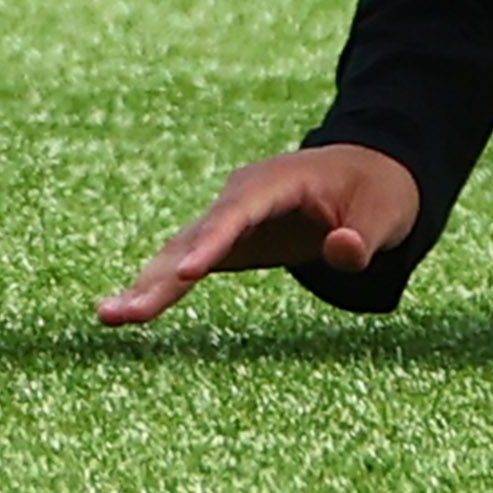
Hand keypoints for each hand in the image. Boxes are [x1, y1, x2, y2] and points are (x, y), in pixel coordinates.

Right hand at [90, 144, 420, 325]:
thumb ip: (363, 235)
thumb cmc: (376, 192)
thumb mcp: (384, 213)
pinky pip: (187, 264)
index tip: (185, 273)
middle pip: (192, 237)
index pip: (237, 214)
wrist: (365, 175)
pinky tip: (128, 311)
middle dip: (156, 275)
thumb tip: (342, 252)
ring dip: (145, 284)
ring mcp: (228, 219)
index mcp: (274, 182)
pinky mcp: (226, 242)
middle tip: (116, 311)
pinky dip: (159, 287)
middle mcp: (239, 197)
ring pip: (179, 253)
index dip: (211, 243)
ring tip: (107, 317)